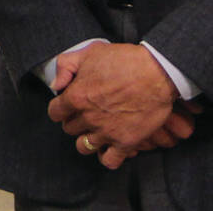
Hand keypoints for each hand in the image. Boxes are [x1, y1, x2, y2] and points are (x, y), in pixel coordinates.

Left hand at [46, 44, 197, 167]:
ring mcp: (106, 132)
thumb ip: (66, 66)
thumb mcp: (90, 51)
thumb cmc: (124, 60)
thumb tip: (56, 85)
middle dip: (75, 120)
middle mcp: (88, 117)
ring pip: (83, 147)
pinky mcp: (125, 142)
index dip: (60, 108)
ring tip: (96, 130)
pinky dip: (107, 156)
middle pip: (69, 129)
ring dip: (87, 139)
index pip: (55, 112)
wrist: (157, 72)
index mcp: (76, 96)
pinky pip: (108, 161)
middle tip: (86, 113)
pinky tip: (110, 145)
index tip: (68, 105)